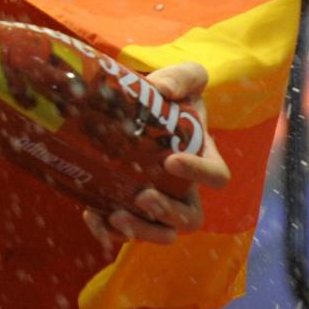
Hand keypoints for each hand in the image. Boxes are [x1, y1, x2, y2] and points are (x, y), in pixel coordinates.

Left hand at [80, 60, 229, 251]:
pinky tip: (92, 216)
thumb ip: (183, 77)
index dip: (200, 174)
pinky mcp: (129, 205)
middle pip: (189, 217)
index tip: (171, 161)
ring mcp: (158, 199)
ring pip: (161, 231)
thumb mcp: (185, 78)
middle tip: (143, 198)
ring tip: (115, 216)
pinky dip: (110, 230)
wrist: (139, 103)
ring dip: (140, 231)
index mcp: (202, 157)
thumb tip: (162, 89)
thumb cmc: (171, 93)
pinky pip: (126, 230)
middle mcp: (184, 186)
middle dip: (168, 213)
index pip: (216, 176)